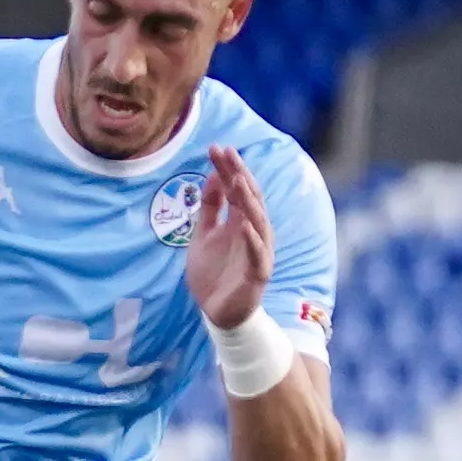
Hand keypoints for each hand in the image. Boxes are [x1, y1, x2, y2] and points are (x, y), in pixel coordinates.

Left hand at [183, 144, 274, 331]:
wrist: (215, 312)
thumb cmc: (212, 274)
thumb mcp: (203, 235)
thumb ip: (209, 208)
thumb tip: (212, 176)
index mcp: (239, 221)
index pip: (236, 188)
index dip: (227, 168)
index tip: (215, 147)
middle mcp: (252, 232)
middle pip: (249, 198)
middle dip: (238, 174)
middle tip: (227, 152)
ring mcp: (257, 251)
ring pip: (258, 221)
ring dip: (248, 201)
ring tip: (236, 180)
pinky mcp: (257, 274)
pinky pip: (257, 254)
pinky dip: (252, 240)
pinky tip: (243, 225)